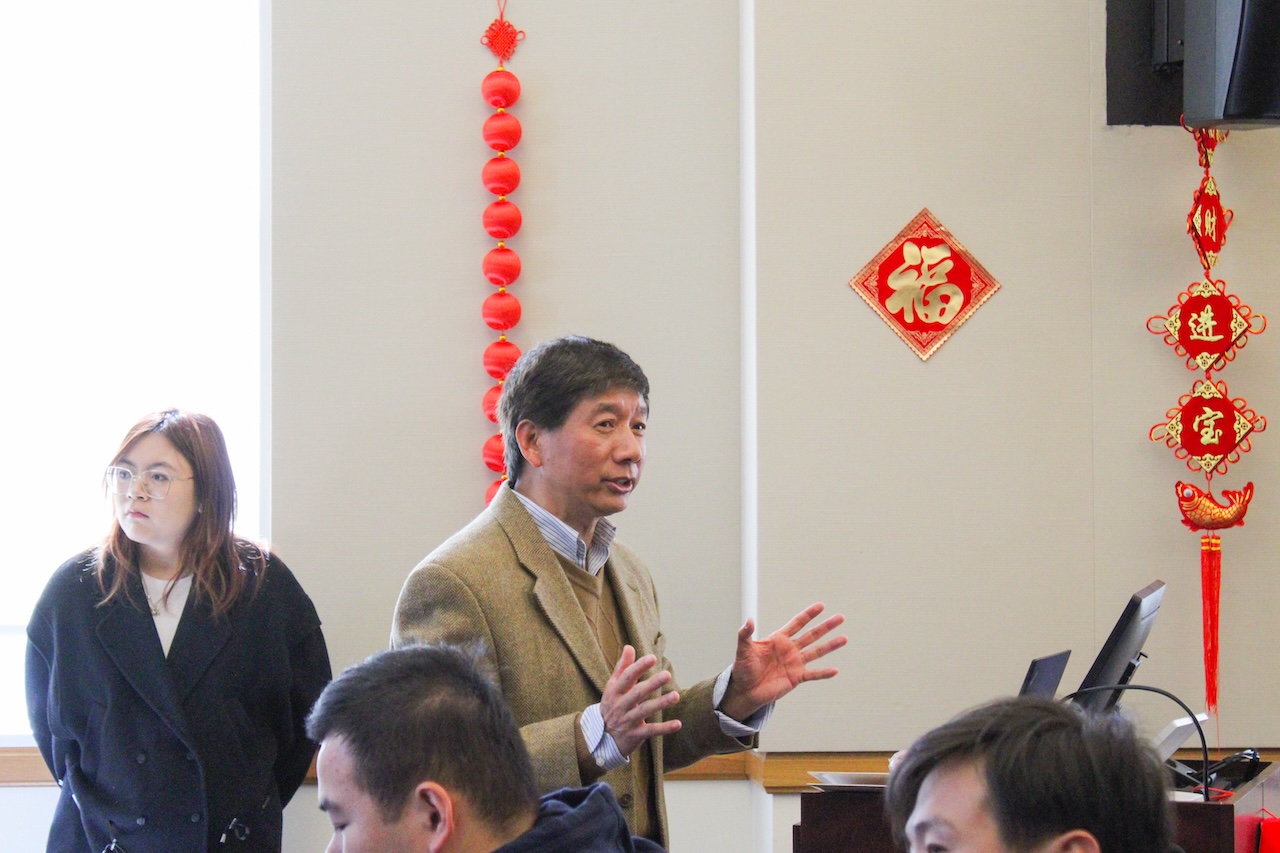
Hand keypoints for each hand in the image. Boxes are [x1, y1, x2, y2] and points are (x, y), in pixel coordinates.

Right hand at [599, 645, 682, 756]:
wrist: (600, 738)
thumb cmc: (611, 706)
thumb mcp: (612, 687)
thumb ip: (623, 667)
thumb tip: (629, 647)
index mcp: (615, 691)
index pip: (627, 677)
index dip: (639, 667)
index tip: (652, 658)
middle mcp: (620, 705)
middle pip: (637, 693)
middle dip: (652, 684)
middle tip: (667, 674)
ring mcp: (627, 721)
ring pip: (644, 710)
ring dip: (660, 703)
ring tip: (676, 696)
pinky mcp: (635, 735)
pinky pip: (651, 731)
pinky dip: (664, 728)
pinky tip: (678, 724)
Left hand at [719, 602, 845, 721]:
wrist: (745, 690)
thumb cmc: (743, 668)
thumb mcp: (743, 649)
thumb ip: (745, 634)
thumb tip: (749, 620)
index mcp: (779, 639)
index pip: (797, 623)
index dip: (809, 614)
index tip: (821, 605)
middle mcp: (790, 649)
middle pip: (812, 635)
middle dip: (826, 626)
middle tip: (840, 617)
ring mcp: (795, 663)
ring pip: (816, 652)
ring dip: (830, 646)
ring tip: (844, 638)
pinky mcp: (796, 677)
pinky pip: (813, 674)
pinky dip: (823, 673)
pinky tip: (835, 670)